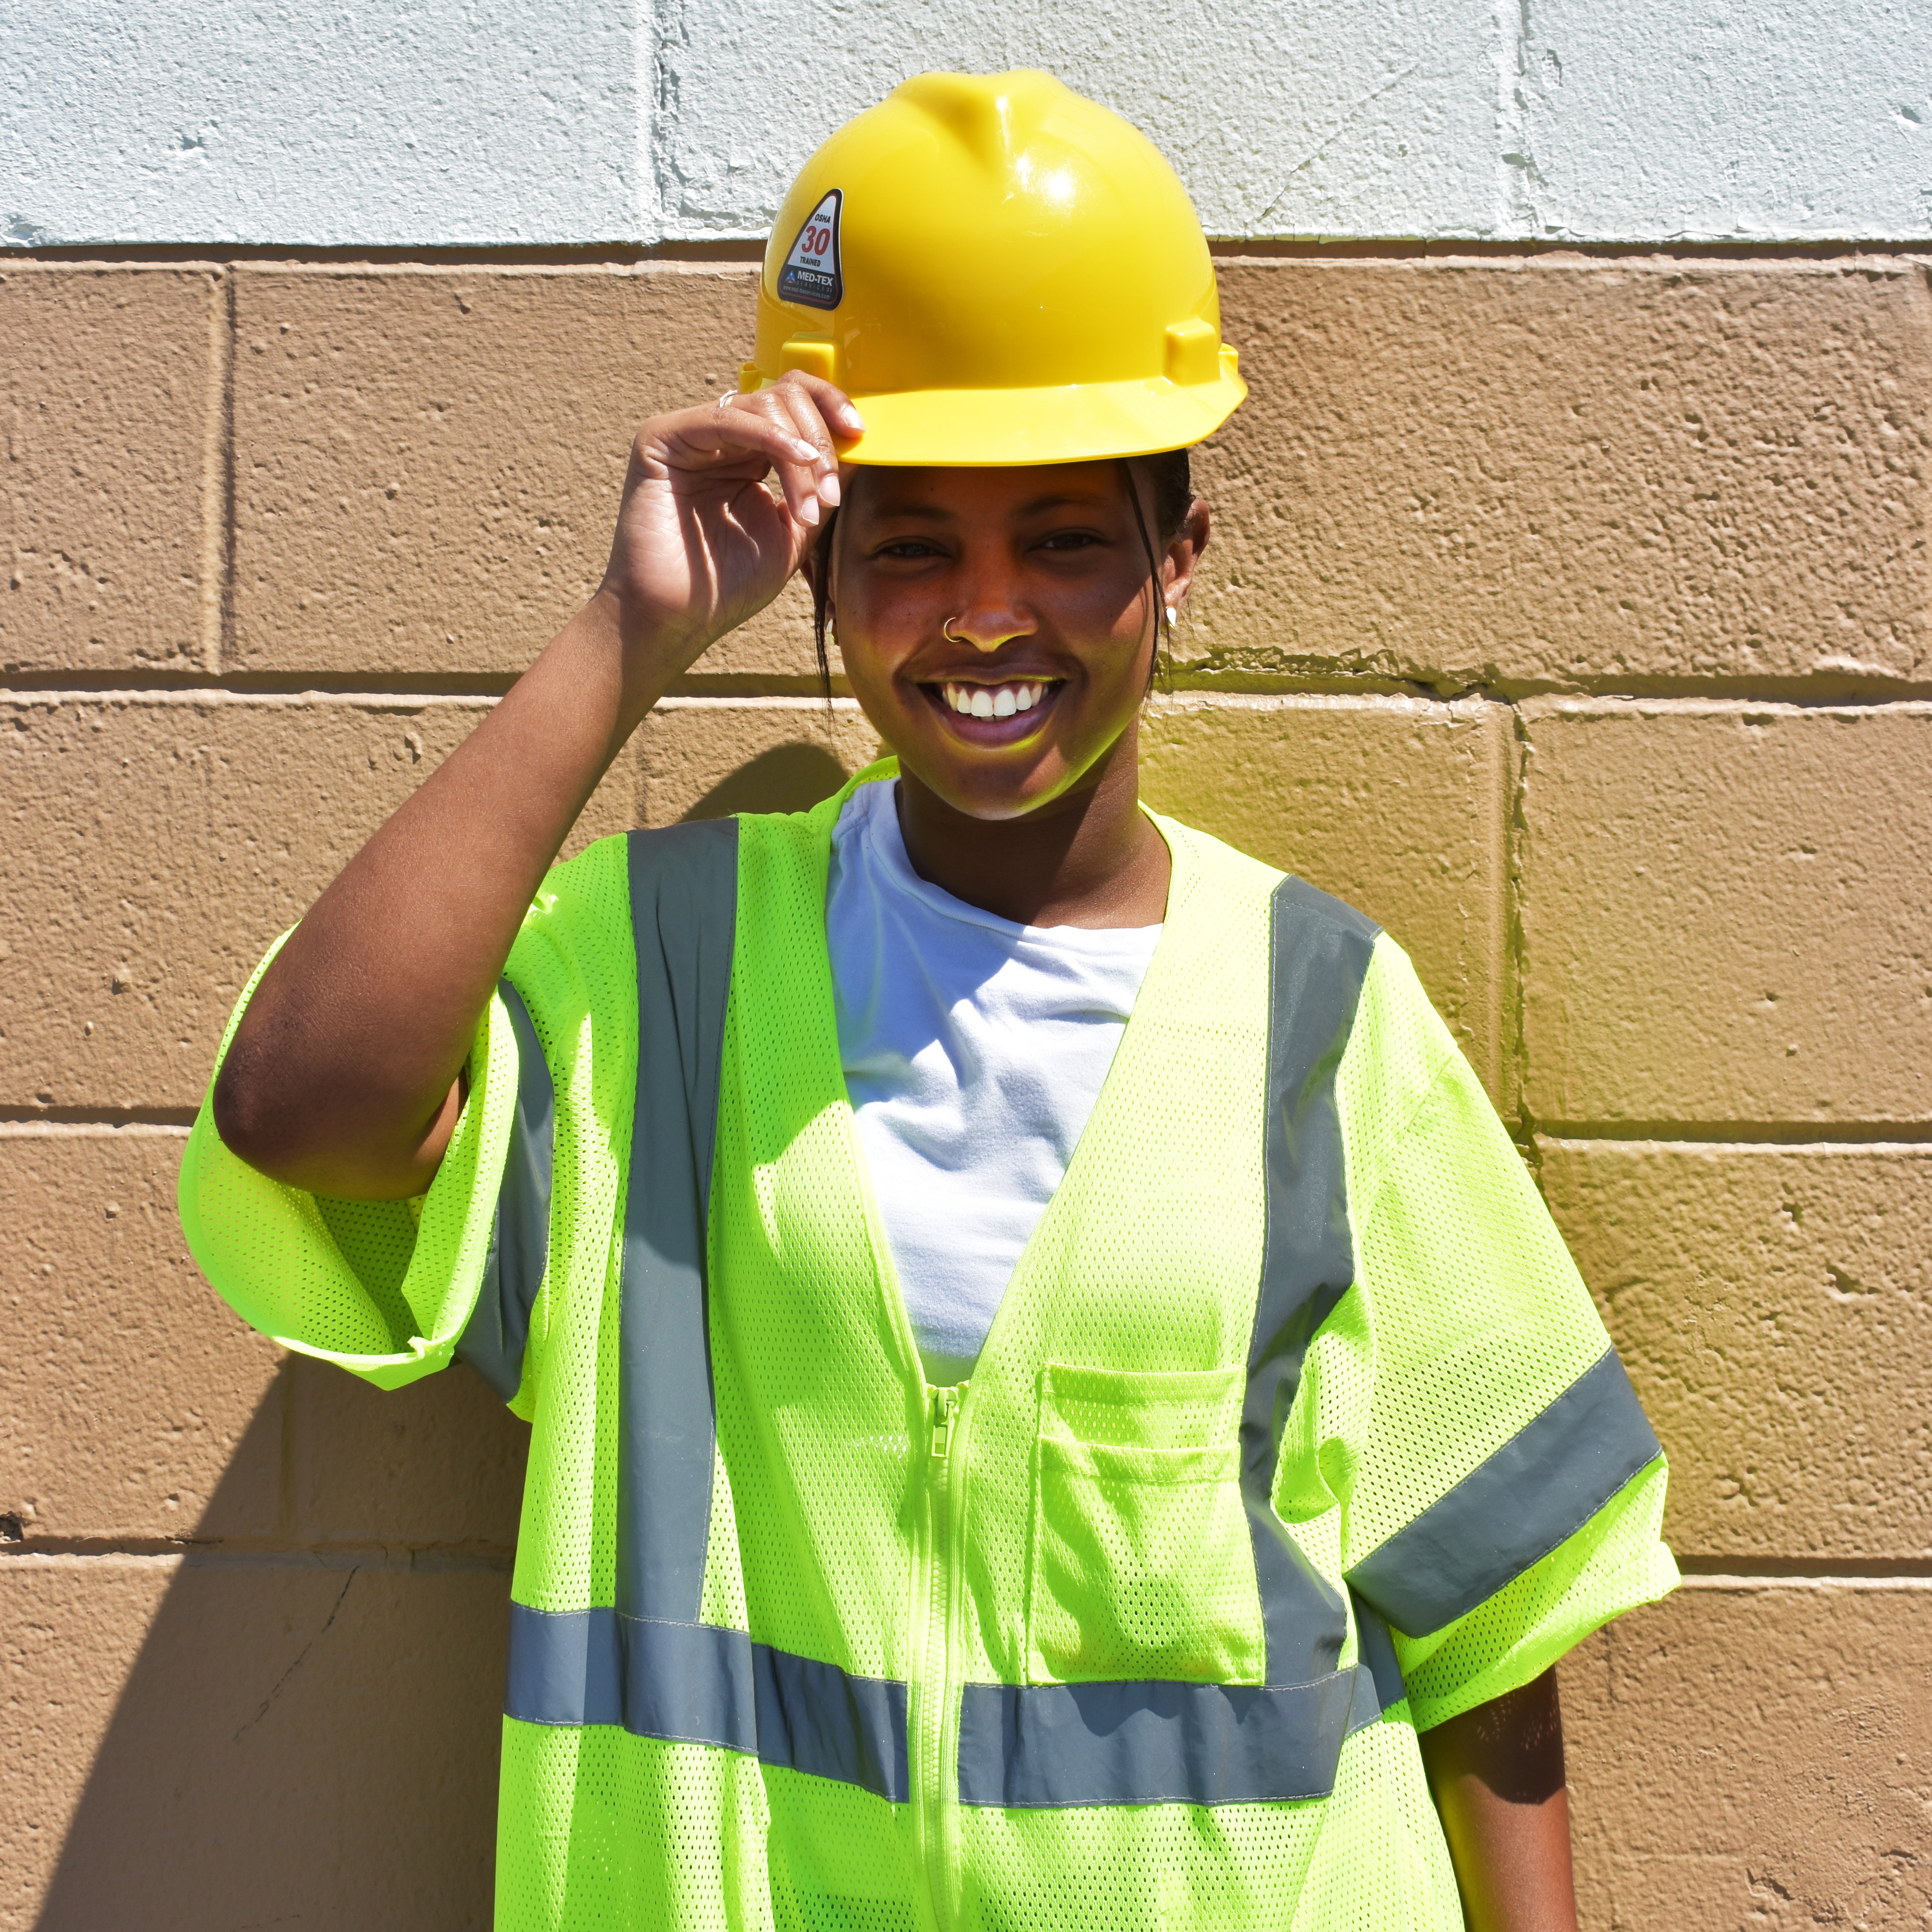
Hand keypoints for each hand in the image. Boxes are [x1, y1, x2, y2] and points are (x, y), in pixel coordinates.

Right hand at [597, 371, 863, 686]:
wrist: (676, 619)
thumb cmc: (728, 586)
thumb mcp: (794, 531)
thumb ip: (821, 486)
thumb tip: (859, 445)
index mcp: (747, 454)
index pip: (794, 403)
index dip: (831, 408)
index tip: (861, 435)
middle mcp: (719, 438)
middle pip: (785, 397)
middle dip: (820, 442)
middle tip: (829, 496)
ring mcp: (690, 434)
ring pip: (764, 406)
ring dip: (801, 455)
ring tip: (808, 508)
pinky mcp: (662, 438)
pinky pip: (729, 419)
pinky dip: (772, 438)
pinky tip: (799, 462)